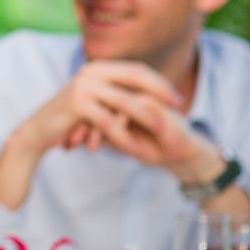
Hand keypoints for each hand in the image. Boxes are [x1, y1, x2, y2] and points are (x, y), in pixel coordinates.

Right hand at [25, 59, 183, 153]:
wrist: (38, 131)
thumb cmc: (70, 119)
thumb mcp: (95, 100)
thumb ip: (115, 92)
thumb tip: (147, 91)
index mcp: (98, 68)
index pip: (137, 69)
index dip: (160, 82)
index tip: (177, 98)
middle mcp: (91, 72)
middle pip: (135, 77)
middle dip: (160, 92)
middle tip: (179, 107)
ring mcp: (83, 87)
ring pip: (124, 100)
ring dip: (146, 115)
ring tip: (162, 128)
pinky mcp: (76, 105)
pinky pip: (108, 120)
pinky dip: (123, 134)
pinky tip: (134, 147)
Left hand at [75, 76, 221, 182]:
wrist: (183, 156)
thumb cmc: (150, 148)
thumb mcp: (118, 142)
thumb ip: (99, 133)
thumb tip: (69, 138)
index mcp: (122, 99)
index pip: (92, 105)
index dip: (77, 123)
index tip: (66, 144)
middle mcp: (132, 92)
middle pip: (96, 102)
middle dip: (81, 125)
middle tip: (69, 145)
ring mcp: (143, 94)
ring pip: (109, 104)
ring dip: (96, 128)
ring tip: (88, 149)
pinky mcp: (154, 103)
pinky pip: (127, 109)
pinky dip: (114, 129)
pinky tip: (108, 147)